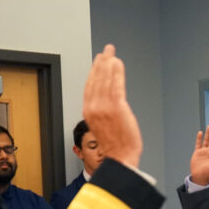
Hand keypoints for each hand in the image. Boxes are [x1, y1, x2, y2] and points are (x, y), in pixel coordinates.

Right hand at [83, 44, 142, 167]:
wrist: (119, 159)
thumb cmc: (115, 147)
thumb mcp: (102, 127)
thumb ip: (103, 112)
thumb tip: (109, 101)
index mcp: (89, 112)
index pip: (90, 86)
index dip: (94, 71)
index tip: (98, 61)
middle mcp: (95, 107)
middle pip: (96, 79)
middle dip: (101, 62)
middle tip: (106, 50)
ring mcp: (105, 107)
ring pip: (105, 79)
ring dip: (109, 63)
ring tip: (112, 53)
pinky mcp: (117, 107)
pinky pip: (116, 85)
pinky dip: (116, 72)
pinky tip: (118, 63)